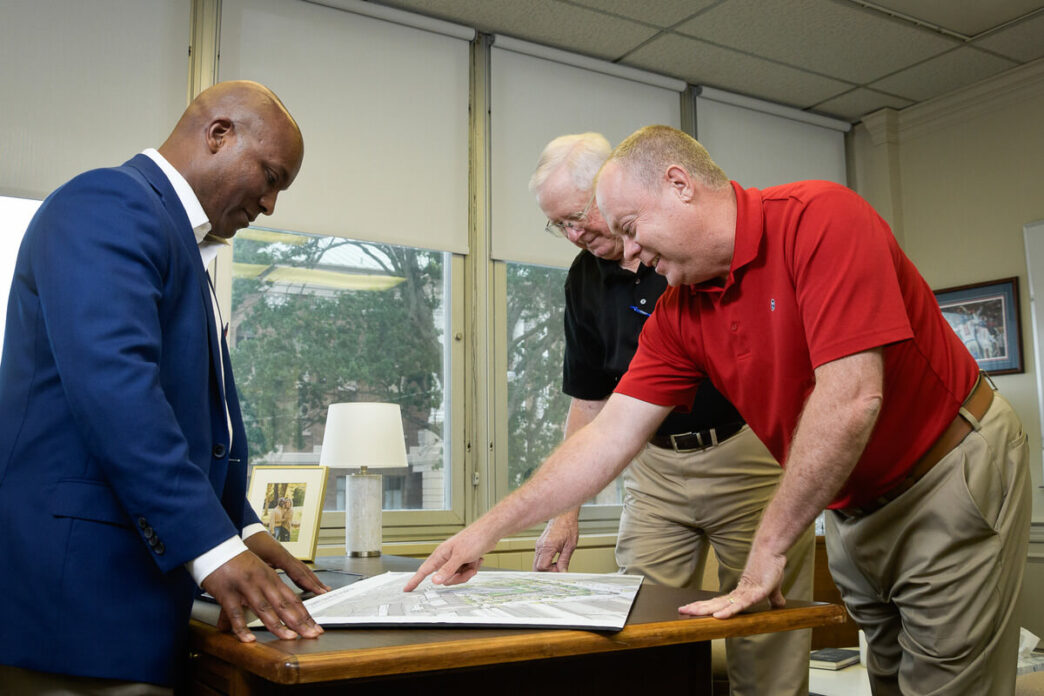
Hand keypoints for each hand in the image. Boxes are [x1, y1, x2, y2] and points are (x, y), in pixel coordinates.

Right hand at [201, 550, 323, 642]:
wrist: (216, 545)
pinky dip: (242, 628)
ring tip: (290, 638)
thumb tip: (272, 613)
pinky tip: (249, 639)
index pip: (293, 599)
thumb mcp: (257, 573)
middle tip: (312, 634)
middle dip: (299, 621)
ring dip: (278, 625)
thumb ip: (266, 594)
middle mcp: (262, 582)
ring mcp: (246, 587)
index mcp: (271, 578)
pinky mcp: (227, 593)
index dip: (305, 614)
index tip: (316, 627)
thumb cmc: (237, 560)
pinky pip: (235, 614)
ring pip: (265, 609)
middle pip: (284, 605)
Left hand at [245, 531, 329, 595]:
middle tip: (326, 591)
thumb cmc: (246, 542)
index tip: (319, 591)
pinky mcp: (280, 556)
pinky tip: (305, 582)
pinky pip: (296, 567)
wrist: (245, 528)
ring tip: (321, 588)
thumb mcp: (249, 562)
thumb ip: (254, 578)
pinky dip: (303, 575)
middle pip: (304, 570)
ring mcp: (284, 554)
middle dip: (315, 582)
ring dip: (312, 579)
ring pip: (302, 568)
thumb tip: (249, 598)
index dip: (309, 583)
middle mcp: (285, 554)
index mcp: (279, 555)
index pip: (298, 572)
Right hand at [402, 524, 497, 591]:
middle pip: (445, 578)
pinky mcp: (464, 560)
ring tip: (474, 561)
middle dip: (458, 577)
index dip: (415, 580)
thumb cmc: (474, 538)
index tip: (407, 589)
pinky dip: (473, 568)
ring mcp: (456, 559)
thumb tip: (435, 581)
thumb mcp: (460, 557)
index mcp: (441, 554)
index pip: (424, 570)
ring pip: (457, 576)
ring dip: (467, 572)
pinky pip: (465, 572)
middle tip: (467, 568)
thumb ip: (447, 570)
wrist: (490, 531)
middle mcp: (446, 557)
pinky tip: (478, 559)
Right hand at [533, 514, 578, 571]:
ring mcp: (538, 545)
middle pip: (536, 567)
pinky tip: (554, 560)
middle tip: (558, 571)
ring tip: (557, 565)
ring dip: (545, 568)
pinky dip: (545, 562)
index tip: (559, 571)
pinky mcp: (539, 545)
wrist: (564, 515)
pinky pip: (538, 558)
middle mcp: (540, 546)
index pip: (542, 567)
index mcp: (548, 547)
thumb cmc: (568, 527)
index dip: (550, 572)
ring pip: (536, 563)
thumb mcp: (570, 546)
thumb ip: (564, 561)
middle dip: (546, 573)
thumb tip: (563, 572)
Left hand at [677, 548, 786, 618]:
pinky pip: (739, 605)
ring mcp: (744, 593)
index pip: (718, 603)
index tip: (692, 611)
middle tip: (681, 610)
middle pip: (714, 603)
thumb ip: (774, 598)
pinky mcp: (754, 594)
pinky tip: (717, 616)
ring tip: (689, 611)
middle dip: (698, 607)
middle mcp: (738, 594)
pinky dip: (728, 611)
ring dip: (704, 609)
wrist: (772, 552)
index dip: (705, 607)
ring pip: (720, 604)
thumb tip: (780, 605)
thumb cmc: (771, 568)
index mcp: (740, 594)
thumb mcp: (772, 589)